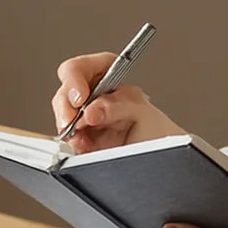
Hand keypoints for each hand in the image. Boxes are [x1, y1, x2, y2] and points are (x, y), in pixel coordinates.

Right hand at [52, 52, 182, 152]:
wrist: (164, 160)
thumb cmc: (160, 133)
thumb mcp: (145, 113)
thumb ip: (118, 106)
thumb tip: (92, 109)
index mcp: (110, 79)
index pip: (83, 67)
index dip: (75, 78)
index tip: (79, 96)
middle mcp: (96, 96)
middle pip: (67, 91)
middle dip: (65, 106)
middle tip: (72, 120)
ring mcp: (87, 118)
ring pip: (63, 115)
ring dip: (68, 127)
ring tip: (81, 137)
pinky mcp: (84, 140)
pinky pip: (67, 139)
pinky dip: (72, 143)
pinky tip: (83, 146)